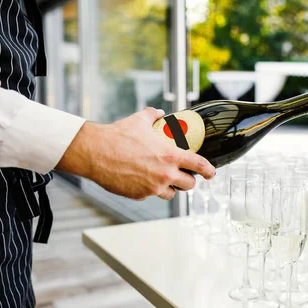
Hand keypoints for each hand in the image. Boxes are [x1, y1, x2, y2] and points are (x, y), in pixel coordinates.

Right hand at [56, 107, 214, 200]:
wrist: (95, 152)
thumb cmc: (117, 136)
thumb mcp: (140, 120)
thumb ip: (153, 116)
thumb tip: (159, 112)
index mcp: (170, 156)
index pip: (199, 165)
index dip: (209, 170)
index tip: (211, 172)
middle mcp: (165, 174)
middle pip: (189, 185)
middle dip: (189, 181)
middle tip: (184, 176)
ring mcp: (152, 187)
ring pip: (171, 193)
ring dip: (171, 187)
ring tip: (163, 179)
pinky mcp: (139, 195)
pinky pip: (151, 195)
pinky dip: (150, 189)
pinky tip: (143, 180)